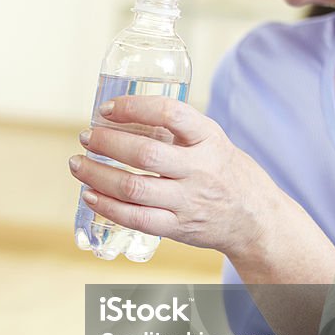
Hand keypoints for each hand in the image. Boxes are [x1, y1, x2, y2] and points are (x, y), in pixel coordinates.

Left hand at [69, 96, 279, 258]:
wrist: (256, 220)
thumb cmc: (225, 173)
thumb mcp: (212, 142)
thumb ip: (175, 131)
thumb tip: (120, 117)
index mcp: (210, 139)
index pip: (170, 113)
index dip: (133, 107)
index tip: (107, 108)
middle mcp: (201, 169)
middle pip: (145, 154)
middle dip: (106, 142)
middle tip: (86, 136)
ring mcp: (188, 201)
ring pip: (133, 189)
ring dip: (97, 175)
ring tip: (78, 164)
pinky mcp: (178, 227)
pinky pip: (135, 218)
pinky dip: (106, 206)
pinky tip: (90, 194)